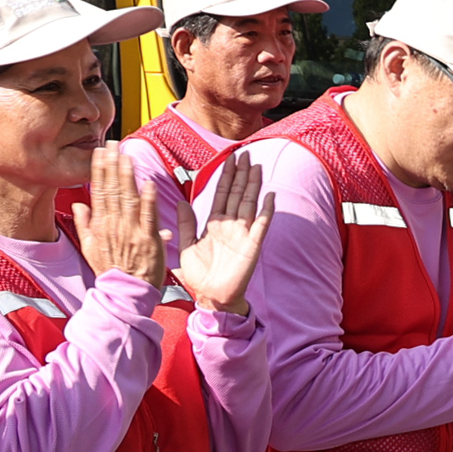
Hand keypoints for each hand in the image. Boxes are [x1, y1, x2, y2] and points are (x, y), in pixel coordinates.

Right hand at [76, 145, 165, 290]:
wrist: (124, 291)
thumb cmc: (110, 270)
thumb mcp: (90, 247)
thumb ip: (85, 224)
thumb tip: (79, 205)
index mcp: (100, 225)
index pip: (99, 191)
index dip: (100, 170)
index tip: (100, 152)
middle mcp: (114, 225)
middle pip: (112, 190)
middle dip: (112, 165)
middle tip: (113, 144)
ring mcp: (131, 231)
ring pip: (128, 198)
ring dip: (127, 176)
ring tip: (127, 156)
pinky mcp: (148, 240)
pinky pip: (148, 216)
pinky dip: (148, 200)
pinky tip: (148, 183)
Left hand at [176, 152, 273, 314]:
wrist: (211, 297)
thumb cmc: (199, 275)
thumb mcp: (186, 245)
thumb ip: (185, 223)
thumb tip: (181, 201)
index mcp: (214, 224)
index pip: (222, 194)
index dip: (226, 176)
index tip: (230, 158)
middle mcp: (230, 225)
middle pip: (237, 194)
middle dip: (241, 174)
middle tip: (246, 154)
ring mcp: (243, 234)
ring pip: (249, 203)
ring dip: (253, 185)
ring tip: (257, 167)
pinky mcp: (252, 245)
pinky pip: (261, 225)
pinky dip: (266, 210)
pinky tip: (271, 196)